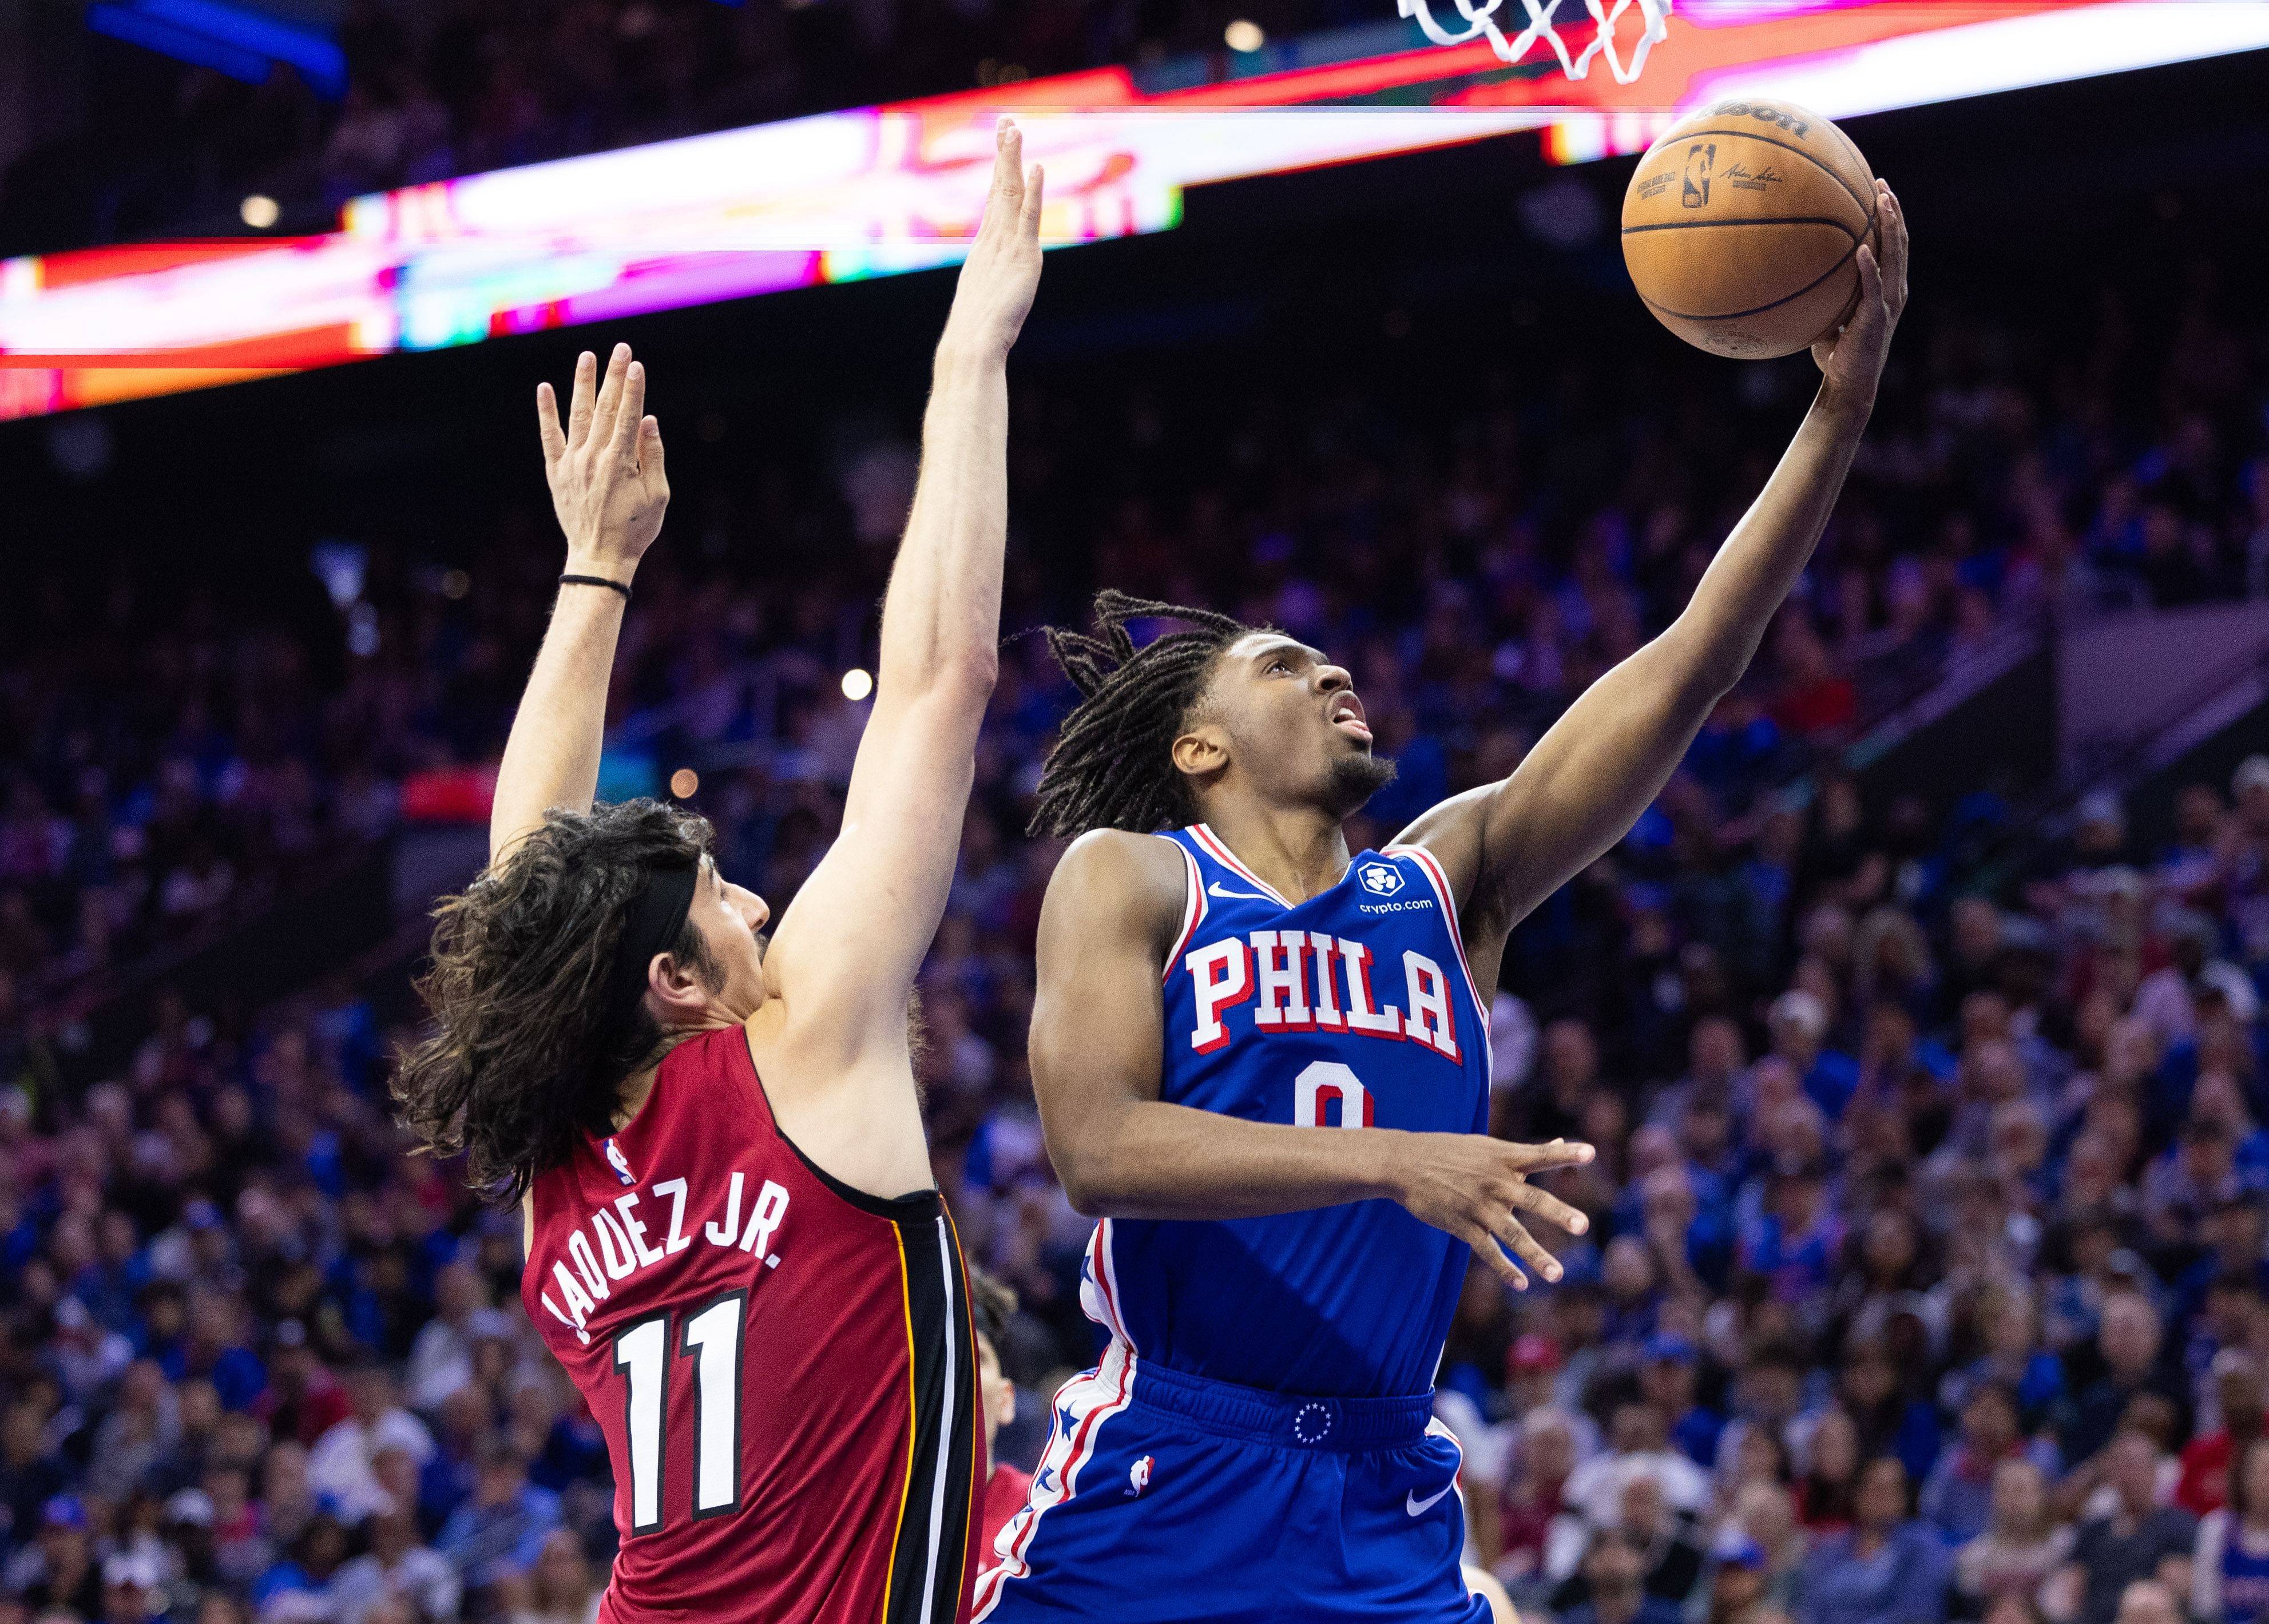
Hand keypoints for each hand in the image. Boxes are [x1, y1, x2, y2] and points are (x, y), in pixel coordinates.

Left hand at [537, 343, 669, 579]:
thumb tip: (649, 420)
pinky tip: (545, 388)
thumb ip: (653, 456)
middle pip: (606, 408)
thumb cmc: (635, 529)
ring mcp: (572, 463)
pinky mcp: (557, 472)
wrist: (598, 557)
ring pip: (578, 415)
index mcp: (621, 462)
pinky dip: (546, 412)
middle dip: (614, 376)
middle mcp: (594, 457)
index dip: (634, 388)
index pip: (629, 415)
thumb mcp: (658, 496)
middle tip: (620, 349)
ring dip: (583, 384)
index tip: (636, 364)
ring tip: (587, 357)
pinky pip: (549, 437)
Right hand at [938, 119, 1044, 362]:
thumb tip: (991, 292)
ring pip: (1010, 194)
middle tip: (1006, 122)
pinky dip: (1033, 191)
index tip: (1002, 145)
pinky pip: (1027, 217)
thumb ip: (991, 286)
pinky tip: (1036, 168)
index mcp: (985, 248)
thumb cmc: (975, 333)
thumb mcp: (985, 300)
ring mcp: (1006, 246)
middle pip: (999, 188)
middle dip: (1003, 153)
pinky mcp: (1021, 257)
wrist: (972, 344)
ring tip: (1015, 129)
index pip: (995, 201)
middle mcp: (993, 240)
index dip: (1000, 171)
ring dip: (1013, 160)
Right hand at [1385, 1134, 1594, 1289]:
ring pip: (1511, 1233)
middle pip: (1531, 1199)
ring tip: (1557, 1275)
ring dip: (1535, 1255)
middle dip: (1557, 1213)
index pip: (1540, 1155)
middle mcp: (1494, 1182)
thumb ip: (1524, 1152)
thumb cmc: (1449, 1150)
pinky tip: (1522, 1283)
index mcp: (1502, 1158)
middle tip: (1583, 1226)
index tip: (1591, 1153)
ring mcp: (1478, 1205)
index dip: (1565, 1154)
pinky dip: (1505, 1268)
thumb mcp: (1486, 1146)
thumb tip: (1560, 1142)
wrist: (1405, 1163)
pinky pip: (1487, 1250)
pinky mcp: (1462, 1224)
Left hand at [1812, 179, 1909, 407]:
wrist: (1848, 384)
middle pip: (1899, 243)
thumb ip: (1827, 295)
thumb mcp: (1832, 316)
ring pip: (1894, 257)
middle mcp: (1894, 291)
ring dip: (1888, 228)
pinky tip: (1861, 249)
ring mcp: (1888, 303)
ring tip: (1882, 202)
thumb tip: (1799, 275)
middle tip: (1881, 184)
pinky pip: (1872, 288)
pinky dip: (1868, 267)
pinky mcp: (1876, 318)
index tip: (1879, 192)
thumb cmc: (1838, 353)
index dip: (1890, 218)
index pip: (1893, 246)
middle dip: (1892, 212)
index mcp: (1888, 289)